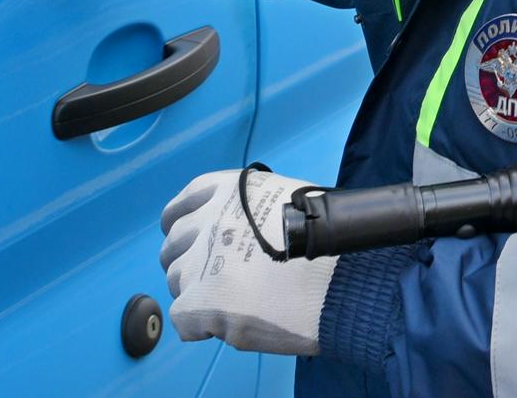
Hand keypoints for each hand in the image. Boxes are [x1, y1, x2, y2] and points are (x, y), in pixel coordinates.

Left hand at [158, 168, 338, 356]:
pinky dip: (199, 326)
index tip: (194, 241)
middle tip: (216, 277)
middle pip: (173, 245)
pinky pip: (181, 318)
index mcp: (229, 190)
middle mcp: (210, 220)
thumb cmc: (326, 247)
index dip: (184, 226)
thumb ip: (248, 213)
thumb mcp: (283, 203)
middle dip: (189, 261)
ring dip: (195, 292)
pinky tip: (224, 325)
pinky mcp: (203, 302)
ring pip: (175, 280)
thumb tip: (232, 235)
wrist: (343, 283)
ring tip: (228, 303)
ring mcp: (202, 261)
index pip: (182, 206)